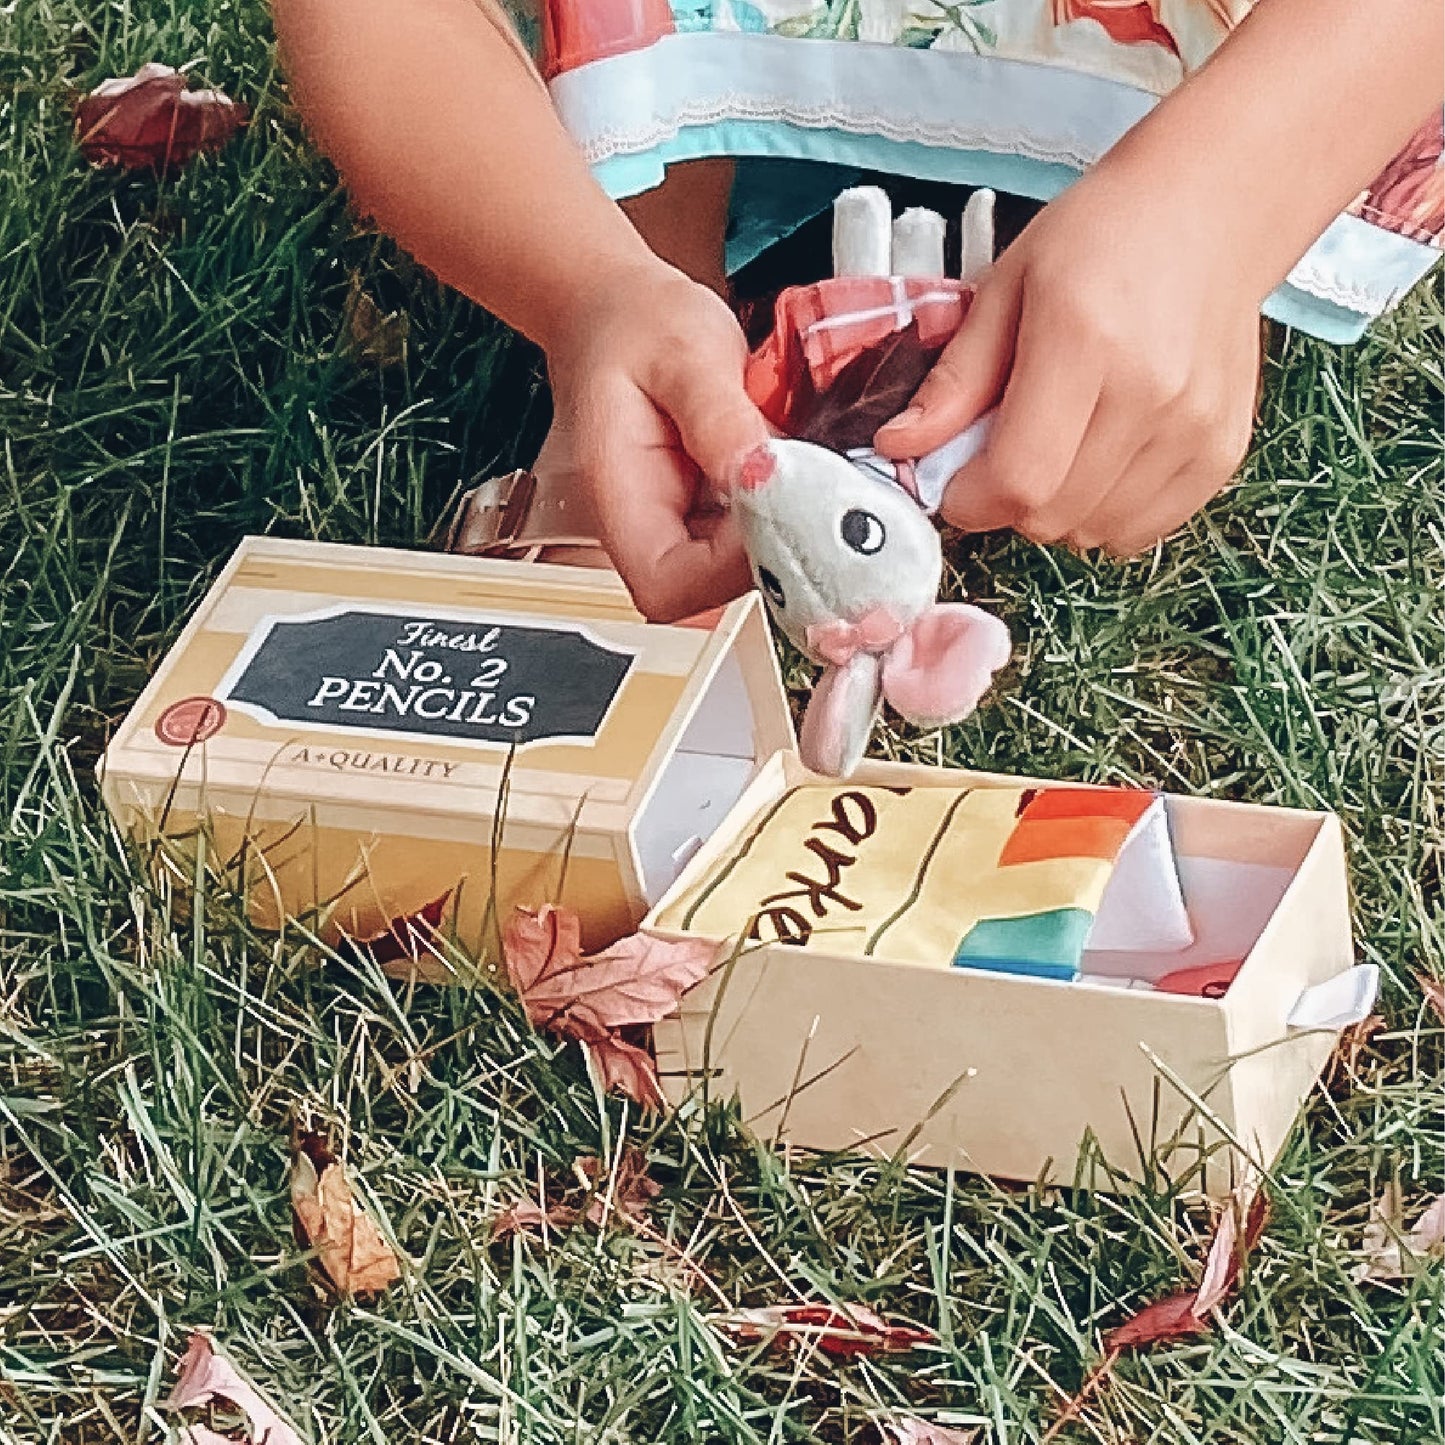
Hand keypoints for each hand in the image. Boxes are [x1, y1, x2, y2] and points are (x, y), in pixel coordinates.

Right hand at [540, 259, 768, 620]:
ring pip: (739, 570)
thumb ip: (721, 420)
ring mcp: (679, 526)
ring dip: (785, 528)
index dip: (729, 567)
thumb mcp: (686, 352)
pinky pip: (755, 537)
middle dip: (770, 547)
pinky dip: (786, 509)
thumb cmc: (635, 324)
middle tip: (812, 484)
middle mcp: (645, 526)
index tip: (776, 508)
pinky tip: (794, 465)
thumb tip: (763, 480)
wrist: (619, 306)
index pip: (669, 584)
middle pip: (709, 590)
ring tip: (803, 464)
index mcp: (619, 498)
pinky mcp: (710, 516)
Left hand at [874, 167, 1261, 555]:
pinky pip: (1141, 530)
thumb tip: (897, 446)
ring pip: (1094, 533)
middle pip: (1052, 515)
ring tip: (1057, 446)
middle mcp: (1150, 391)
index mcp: (1085, 341)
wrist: (1210, 208)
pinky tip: (1099, 460)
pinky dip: (1106, 514)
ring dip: (1056, 511)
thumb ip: (954, 379)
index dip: (970, 500)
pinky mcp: (1222, 449)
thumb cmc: (1102, 238)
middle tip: (1003, 451)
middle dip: (1007, 503)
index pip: (1018, 480)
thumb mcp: (1006, 288)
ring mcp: (1195, 426)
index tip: (955, 481)